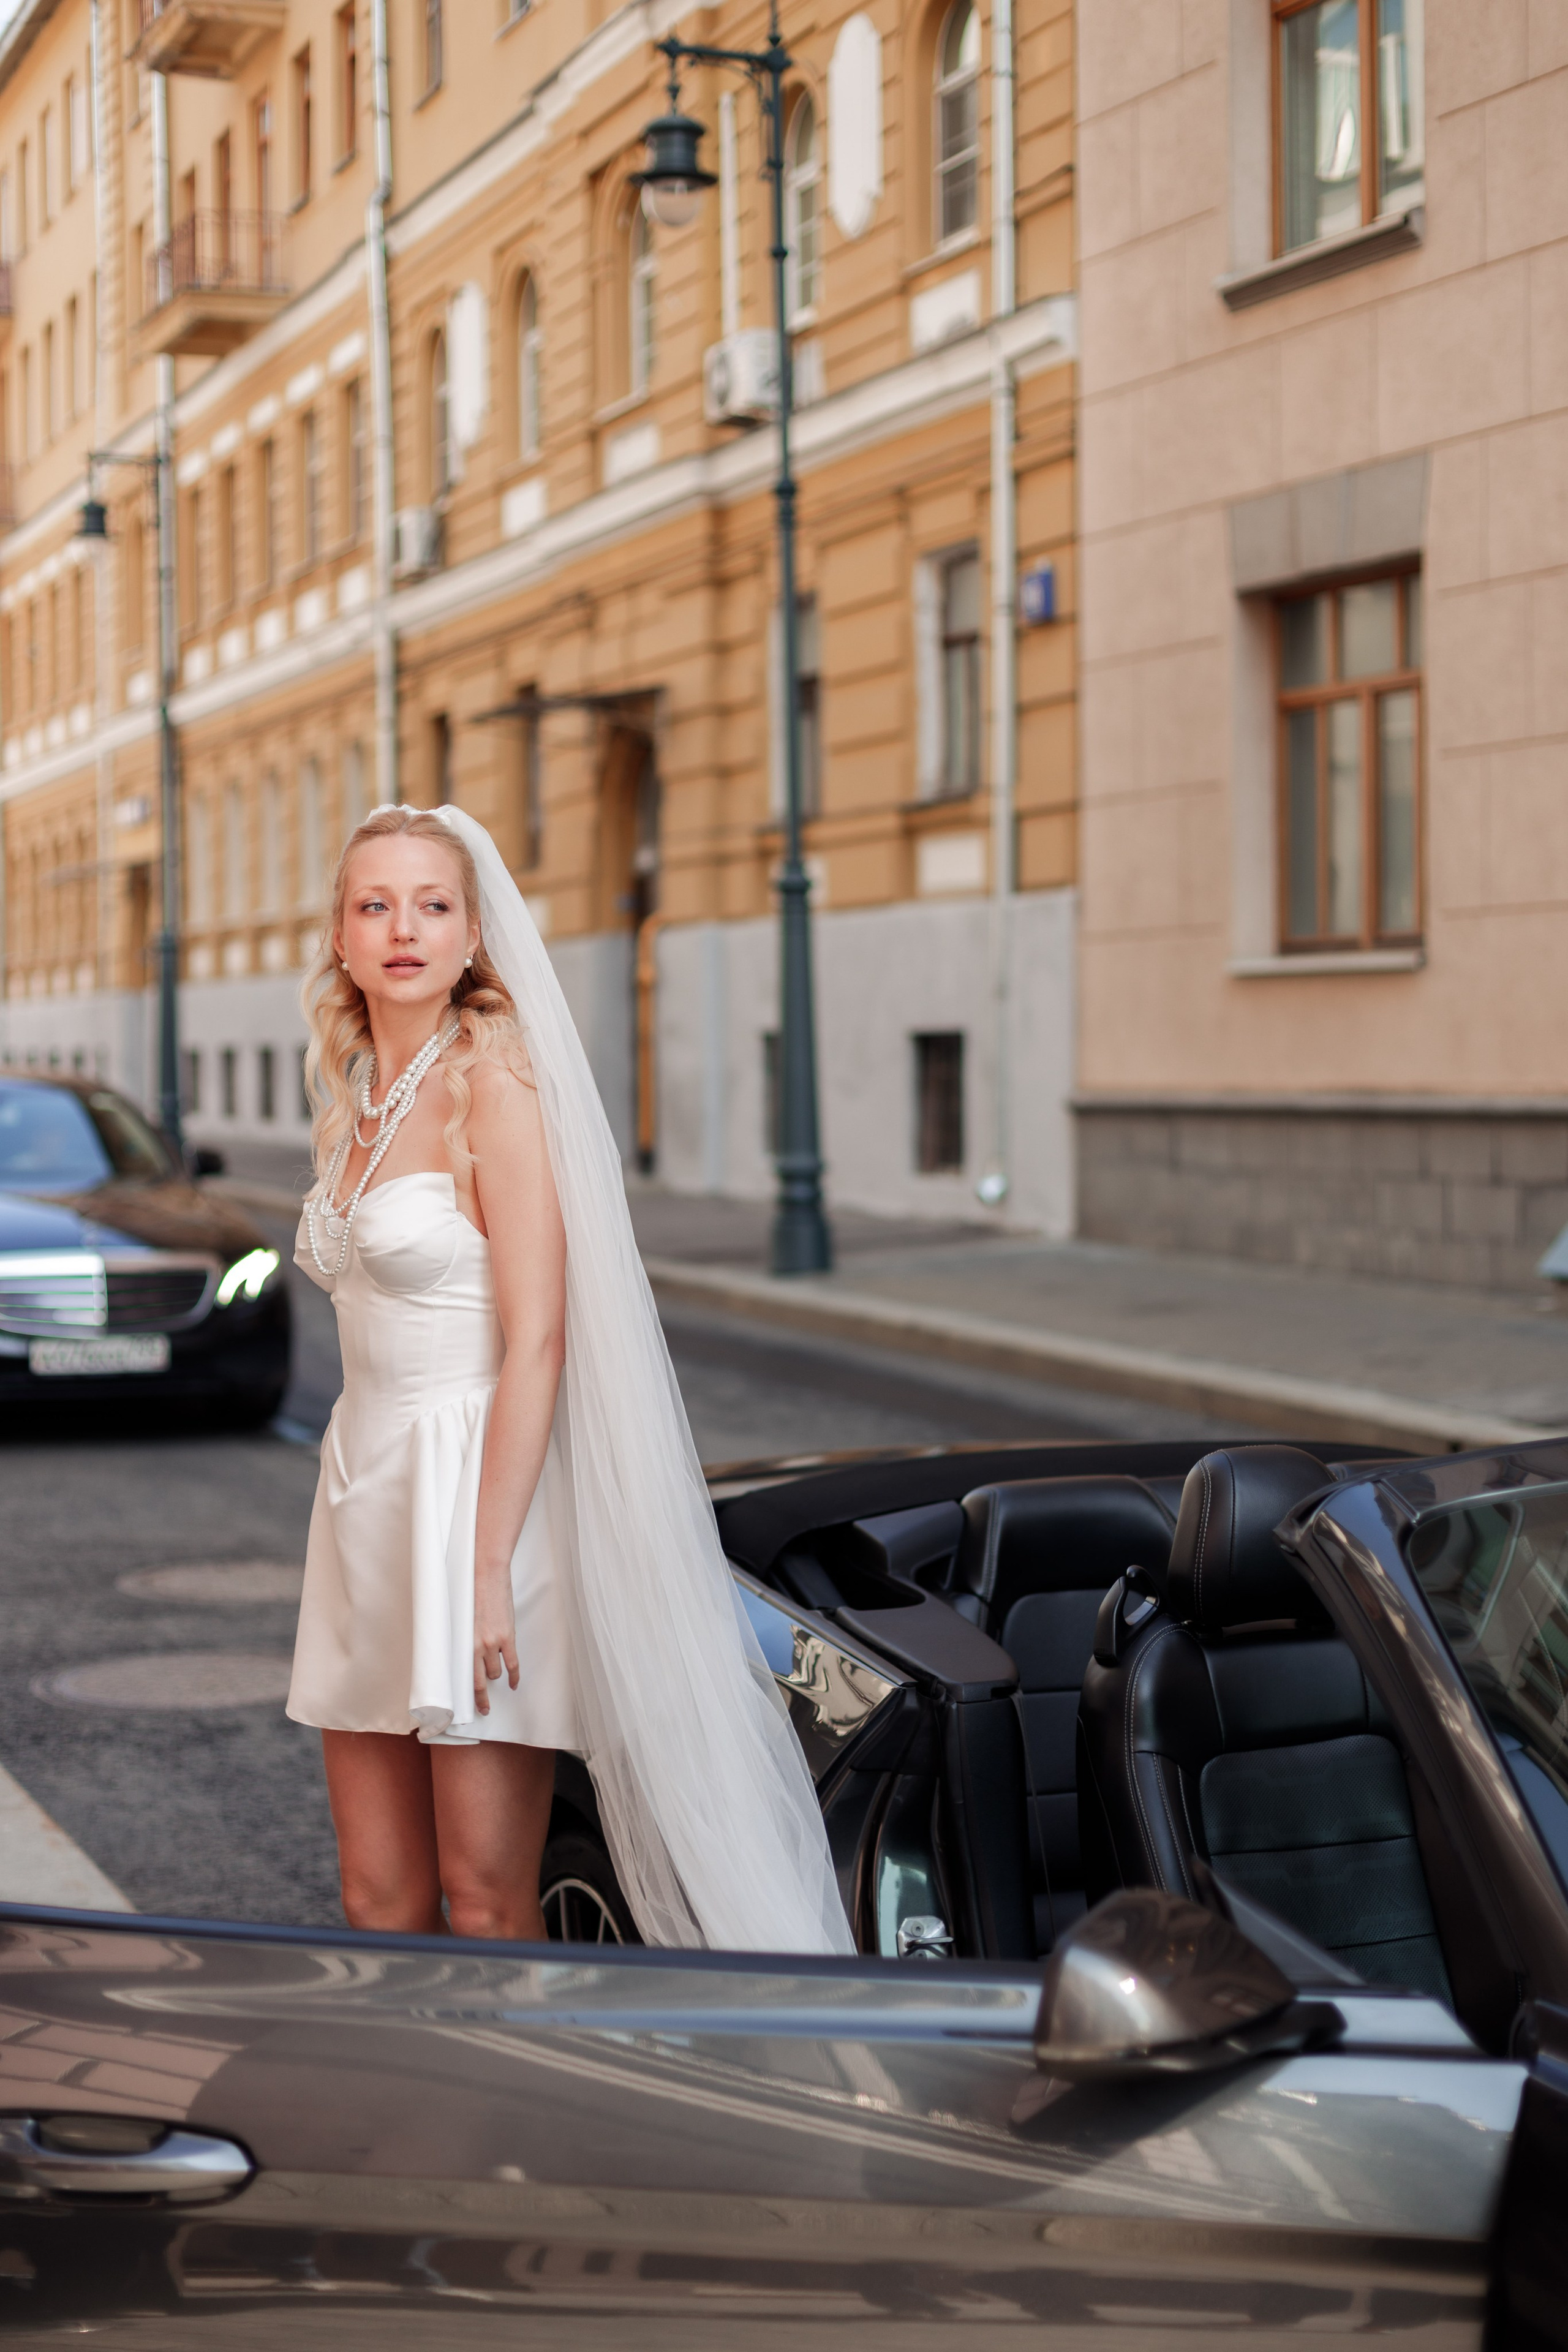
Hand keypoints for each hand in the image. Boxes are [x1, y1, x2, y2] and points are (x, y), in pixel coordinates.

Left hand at [474, 1572, 519, 1714]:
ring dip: (496, 1676)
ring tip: (497, 1677)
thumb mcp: (461, 1620)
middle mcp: (475, 1646)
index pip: (462, 1675)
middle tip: (483, 1708)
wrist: (486, 1575)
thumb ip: (465, 1639)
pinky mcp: (507, 1637)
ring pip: (495, 1672)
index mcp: (461, 1642)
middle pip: (479, 1681)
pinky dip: (513, 1676)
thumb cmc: (470, 1592)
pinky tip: (513, 1683)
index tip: (465, 1704)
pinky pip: (512, 1664)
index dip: (464, 1693)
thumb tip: (467, 1654)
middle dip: (481, 1698)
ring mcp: (492, 1643)